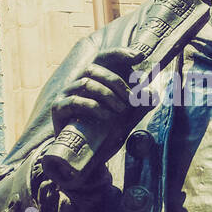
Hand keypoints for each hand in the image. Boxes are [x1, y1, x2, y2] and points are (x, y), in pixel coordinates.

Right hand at [49, 46, 140, 168]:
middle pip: (94, 68)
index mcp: (94, 80)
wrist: (87, 158)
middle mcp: (78, 83)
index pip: (104, 58)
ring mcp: (66, 94)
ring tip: (121, 110)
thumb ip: (138, 106)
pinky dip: (94, 106)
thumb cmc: (106, 133)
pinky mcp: (59, 109)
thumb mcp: (127, 118)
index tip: (138, 56)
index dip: (119, 53)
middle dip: (115, 81)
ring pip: (86, 83)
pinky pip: (75, 101)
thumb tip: (152, 95)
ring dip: (107, 94)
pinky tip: (107, 116)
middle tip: (130, 98)